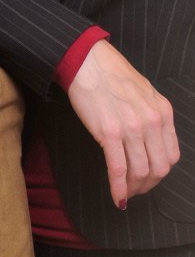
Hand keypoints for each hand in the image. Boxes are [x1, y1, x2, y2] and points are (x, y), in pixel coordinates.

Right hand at [67, 40, 178, 208]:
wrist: (87, 60)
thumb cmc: (110, 72)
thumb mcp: (144, 92)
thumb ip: (151, 115)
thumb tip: (148, 141)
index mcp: (162, 111)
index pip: (170, 155)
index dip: (159, 173)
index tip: (149, 178)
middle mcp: (152, 121)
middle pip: (158, 168)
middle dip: (147, 185)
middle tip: (136, 189)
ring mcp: (131, 128)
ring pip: (139, 172)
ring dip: (132, 189)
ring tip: (124, 193)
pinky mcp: (109, 132)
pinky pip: (118, 169)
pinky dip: (118, 188)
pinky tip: (116, 196)